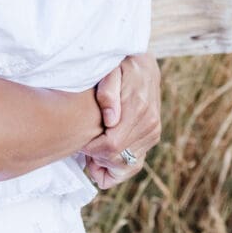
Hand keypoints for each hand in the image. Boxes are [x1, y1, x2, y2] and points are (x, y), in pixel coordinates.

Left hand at [82, 52, 160, 189]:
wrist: (142, 64)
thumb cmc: (119, 65)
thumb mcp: (109, 70)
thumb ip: (108, 92)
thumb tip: (111, 120)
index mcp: (137, 109)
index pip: (112, 145)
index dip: (91, 148)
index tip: (79, 141)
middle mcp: (149, 124)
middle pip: (118, 158)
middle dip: (97, 158)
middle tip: (82, 146)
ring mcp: (152, 132)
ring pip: (127, 165)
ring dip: (106, 164)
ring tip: (90, 152)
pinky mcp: (152, 136)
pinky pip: (135, 164)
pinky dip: (118, 168)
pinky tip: (101, 160)